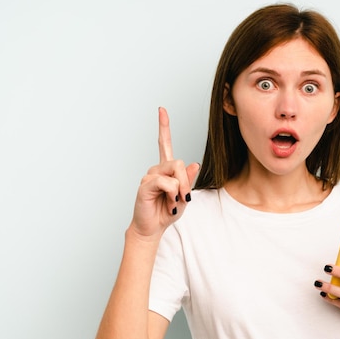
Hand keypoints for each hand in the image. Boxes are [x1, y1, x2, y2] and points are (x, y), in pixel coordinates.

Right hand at [129, 107, 198, 239]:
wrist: (153, 227)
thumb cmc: (167, 212)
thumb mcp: (184, 196)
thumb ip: (188, 181)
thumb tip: (194, 164)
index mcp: (166, 170)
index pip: (164, 144)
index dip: (163, 127)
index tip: (161, 110)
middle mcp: (157, 169)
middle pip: (178, 162)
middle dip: (186, 181)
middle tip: (184, 197)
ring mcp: (149, 176)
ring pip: (174, 172)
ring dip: (180, 189)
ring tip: (173, 202)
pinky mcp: (145, 185)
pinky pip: (166, 183)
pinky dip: (171, 194)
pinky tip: (168, 202)